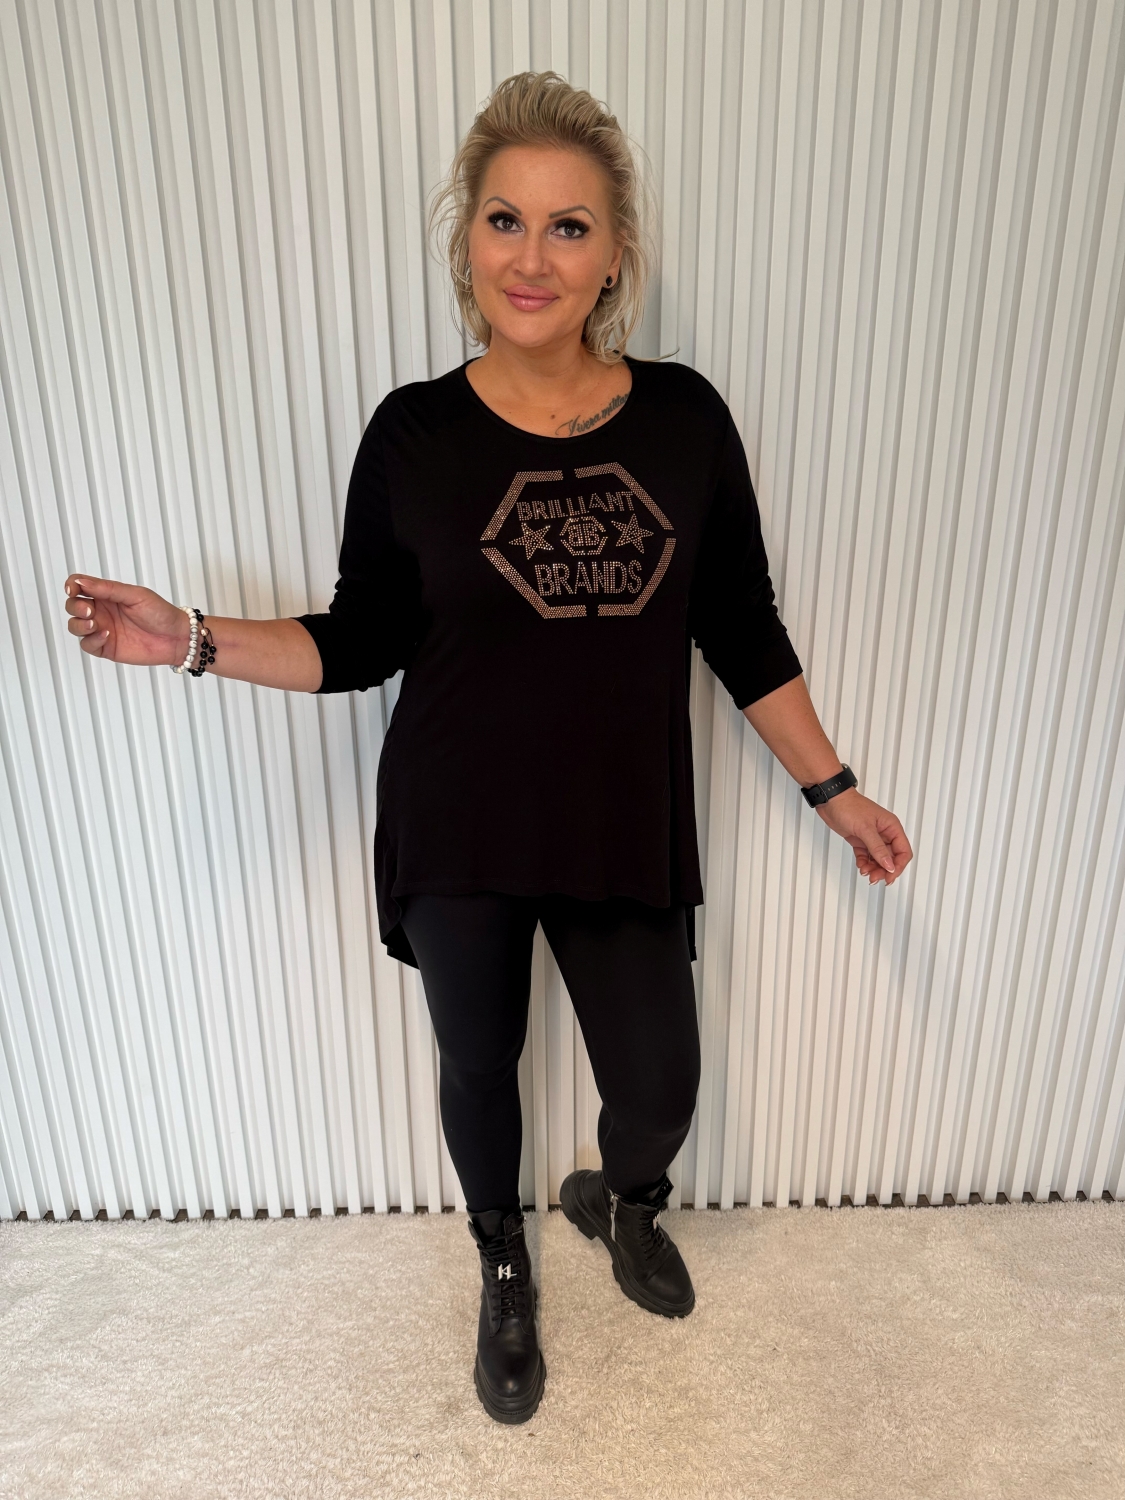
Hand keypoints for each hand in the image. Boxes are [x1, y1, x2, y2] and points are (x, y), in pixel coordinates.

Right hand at [64, 574, 190, 667]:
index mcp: (107, 594)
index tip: (73, 590)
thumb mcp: (135, 595)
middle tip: (91, 610)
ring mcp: (102, 629)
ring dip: (79, 624)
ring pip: (75, 626)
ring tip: (94, 623)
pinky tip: (107, 634)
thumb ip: (108, 588)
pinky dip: (92, 639)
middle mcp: (101, 611)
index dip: (71, 586)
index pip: (79, 586)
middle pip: (73, 606)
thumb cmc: (160, 613)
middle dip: (75, 607)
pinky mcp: (106, 647)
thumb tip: (81, 582)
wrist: (176, 638)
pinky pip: (87, 644)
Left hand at [814, 787, 912, 886]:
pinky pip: (867, 856)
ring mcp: (872, 837)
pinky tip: (861, 866)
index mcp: (891, 827)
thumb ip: (878, 848)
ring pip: (879, 859)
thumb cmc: (849, 806)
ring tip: (865, 872)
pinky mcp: (860, 840)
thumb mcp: (865, 829)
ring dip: (874, 868)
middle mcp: (884, 832)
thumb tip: (889, 865)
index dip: (898, 866)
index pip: (903, 851)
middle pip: (891, 858)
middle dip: (884, 870)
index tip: (889, 876)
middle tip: (874, 877)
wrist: (830, 800)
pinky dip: (864, 863)